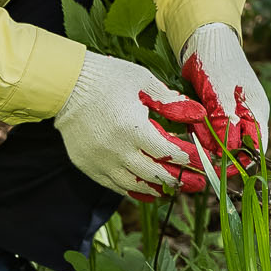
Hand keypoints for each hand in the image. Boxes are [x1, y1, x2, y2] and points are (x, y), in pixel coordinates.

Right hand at [52, 52, 191, 197]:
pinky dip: (134, 191)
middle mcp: (117, 150)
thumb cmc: (107, 78)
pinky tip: (149, 192)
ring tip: (175, 189)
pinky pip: (115, 186)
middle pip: (155, 174)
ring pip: (135, 185)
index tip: (205, 161)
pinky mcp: (88, 166)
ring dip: (159, 189)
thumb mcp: (143, 82)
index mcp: (133, 128)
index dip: (190, 159)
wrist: (65, 85)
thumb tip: (199, 115)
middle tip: (199, 183)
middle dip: (181, 180)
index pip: (169, 151)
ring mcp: (101, 161)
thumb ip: (171, 103)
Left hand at [178, 24, 268, 156]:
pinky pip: (211, 130)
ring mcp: (233, 113)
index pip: (256, 148)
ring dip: (208, 143)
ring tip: (194, 135)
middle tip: (201, 150)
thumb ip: (225, 122)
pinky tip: (191, 127)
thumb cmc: (217, 62)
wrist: (205, 38)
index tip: (220, 170)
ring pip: (222, 140)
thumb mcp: (220, 93)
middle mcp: (248, 115)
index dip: (241, 162)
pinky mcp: (217, 110)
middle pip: (238, 147)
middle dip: (220, 153)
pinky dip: (201, 132)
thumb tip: (227, 151)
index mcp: (257, 112)